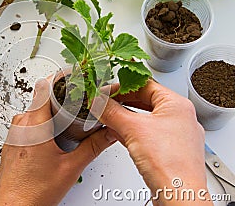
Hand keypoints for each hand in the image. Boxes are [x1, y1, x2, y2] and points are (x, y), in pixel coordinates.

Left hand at [0, 79, 116, 205]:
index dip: (60, 77)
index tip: (73, 76)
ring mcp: (14, 133)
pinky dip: (41, 122)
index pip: (44, 86)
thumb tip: (108, 133)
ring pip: (34, 110)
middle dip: (61, 96)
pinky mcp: (12, 141)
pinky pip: (27, 122)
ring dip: (50, 110)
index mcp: (34, 125)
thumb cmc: (33, 192)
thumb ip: (93, 146)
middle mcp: (21, 125)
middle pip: (41, 97)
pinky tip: (53, 135)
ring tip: (68, 119)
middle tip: (78, 101)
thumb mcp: (71, 167)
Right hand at [92, 80, 211, 205]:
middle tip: (104, 103)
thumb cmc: (170, 164)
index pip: (145, 85)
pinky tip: (116, 133)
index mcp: (177, 105)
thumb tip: (98, 101)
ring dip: (124, 117)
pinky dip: (130, 132)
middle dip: (121, 102)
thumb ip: (112, 112)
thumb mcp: (133, 129)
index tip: (105, 92)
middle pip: (145, 101)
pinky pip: (146, 134)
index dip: (122, 86)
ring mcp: (175, 135)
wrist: (179, 195)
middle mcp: (179, 118)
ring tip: (107, 117)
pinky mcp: (168, 151)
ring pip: (145, 119)